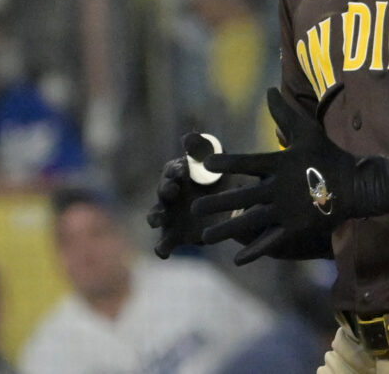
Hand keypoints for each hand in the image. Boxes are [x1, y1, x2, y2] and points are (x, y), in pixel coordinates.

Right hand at [146, 132, 225, 258]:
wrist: (233, 209)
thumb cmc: (220, 180)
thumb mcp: (216, 162)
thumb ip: (202, 149)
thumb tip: (188, 136)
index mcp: (178, 174)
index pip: (171, 170)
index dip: (174, 171)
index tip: (182, 171)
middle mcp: (169, 194)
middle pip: (162, 191)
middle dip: (165, 189)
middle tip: (173, 189)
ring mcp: (170, 216)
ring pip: (155, 216)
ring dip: (156, 216)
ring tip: (160, 219)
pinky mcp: (175, 235)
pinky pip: (163, 244)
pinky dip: (161, 248)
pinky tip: (163, 252)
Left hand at [191, 88, 373, 264]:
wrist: (355, 185)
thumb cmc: (327, 154)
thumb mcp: (307, 130)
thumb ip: (284, 114)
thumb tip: (269, 89)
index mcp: (280, 163)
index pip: (247, 162)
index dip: (226, 163)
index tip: (206, 164)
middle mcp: (280, 187)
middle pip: (243, 197)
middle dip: (217, 203)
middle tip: (195, 208)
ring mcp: (288, 210)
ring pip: (251, 222)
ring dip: (227, 230)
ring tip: (206, 237)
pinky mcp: (296, 227)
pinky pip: (271, 241)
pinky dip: (254, 251)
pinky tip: (237, 258)